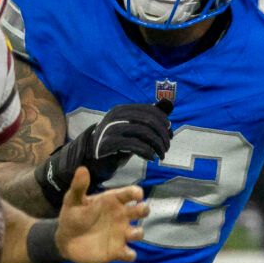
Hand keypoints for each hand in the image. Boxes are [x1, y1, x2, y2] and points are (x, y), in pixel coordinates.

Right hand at [40, 102, 170, 198]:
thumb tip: (169, 102)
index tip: (169, 134)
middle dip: (162, 135)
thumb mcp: (134, 130)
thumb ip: (150, 117)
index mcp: (122, 109)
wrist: (94, 160)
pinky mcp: (109, 143)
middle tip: (166, 147)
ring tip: (161, 155)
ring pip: (144, 133)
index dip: (163, 122)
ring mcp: (112, 128)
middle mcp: (116, 116)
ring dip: (157, 145)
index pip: (149, 110)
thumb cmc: (117, 144)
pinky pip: (134, 145)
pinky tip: (150, 157)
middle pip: (148, 121)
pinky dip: (146, 151)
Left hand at [52, 166, 147, 262]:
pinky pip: (129, 254)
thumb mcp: (72, 200)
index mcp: (112, 201)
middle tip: (139, 210)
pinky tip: (124, 253)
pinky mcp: (116, 251)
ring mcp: (120, 234)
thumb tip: (82, 169)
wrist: (65, 240)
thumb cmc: (72, 216)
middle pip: (141, 211)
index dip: (136, 193)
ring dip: (138, 233)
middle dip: (144, 210)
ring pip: (138, 233)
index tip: (137, 195)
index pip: (130, 193)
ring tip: (130, 233)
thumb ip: (79, 186)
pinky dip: (130, 254)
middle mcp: (121, 216)